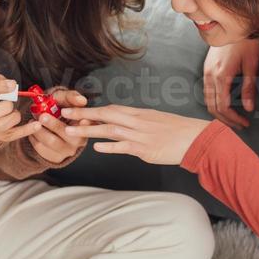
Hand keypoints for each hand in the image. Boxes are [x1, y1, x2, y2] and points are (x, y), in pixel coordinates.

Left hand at [27, 87, 94, 165]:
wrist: (48, 121)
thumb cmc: (59, 109)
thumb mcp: (64, 99)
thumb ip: (71, 97)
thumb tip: (81, 100)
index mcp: (85, 125)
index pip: (86, 125)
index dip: (80, 122)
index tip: (69, 115)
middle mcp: (79, 139)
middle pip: (67, 133)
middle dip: (53, 124)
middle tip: (43, 116)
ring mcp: (68, 150)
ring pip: (51, 141)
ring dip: (39, 130)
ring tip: (33, 122)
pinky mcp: (56, 157)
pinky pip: (41, 149)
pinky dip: (34, 138)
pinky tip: (32, 131)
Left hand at [60, 105, 211, 165]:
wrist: (196, 138)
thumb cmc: (178, 131)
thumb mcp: (157, 121)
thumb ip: (139, 123)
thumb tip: (125, 126)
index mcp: (140, 114)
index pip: (111, 109)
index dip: (92, 110)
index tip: (76, 110)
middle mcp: (138, 121)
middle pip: (105, 115)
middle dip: (83, 115)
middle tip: (63, 114)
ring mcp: (141, 135)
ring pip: (109, 130)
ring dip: (89, 130)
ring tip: (70, 131)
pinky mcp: (145, 149)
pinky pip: (123, 146)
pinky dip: (109, 147)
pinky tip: (96, 147)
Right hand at [203, 39, 258, 129]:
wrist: (233, 23)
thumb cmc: (246, 43)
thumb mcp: (251, 65)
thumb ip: (249, 88)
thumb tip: (249, 108)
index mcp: (221, 75)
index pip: (223, 106)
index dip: (234, 118)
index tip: (246, 123)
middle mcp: (210, 75)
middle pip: (213, 107)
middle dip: (226, 120)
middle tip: (241, 125)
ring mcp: (206, 72)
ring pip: (207, 101)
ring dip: (219, 113)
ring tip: (233, 119)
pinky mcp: (206, 68)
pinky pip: (206, 92)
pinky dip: (214, 102)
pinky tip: (225, 105)